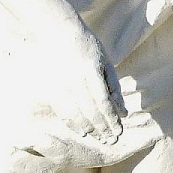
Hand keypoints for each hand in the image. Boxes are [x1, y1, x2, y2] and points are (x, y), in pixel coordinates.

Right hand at [35, 24, 126, 140]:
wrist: (58, 32)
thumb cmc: (88, 46)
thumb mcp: (105, 62)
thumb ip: (113, 86)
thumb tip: (122, 110)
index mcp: (92, 70)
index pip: (103, 101)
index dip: (112, 119)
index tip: (119, 131)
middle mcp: (75, 78)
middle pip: (91, 110)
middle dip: (102, 128)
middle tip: (110, 140)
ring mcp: (60, 83)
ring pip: (76, 113)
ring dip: (88, 128)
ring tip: (98, 137)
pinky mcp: (50, 87)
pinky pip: (62, 110)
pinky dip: (72, 123)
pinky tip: (81, 130)